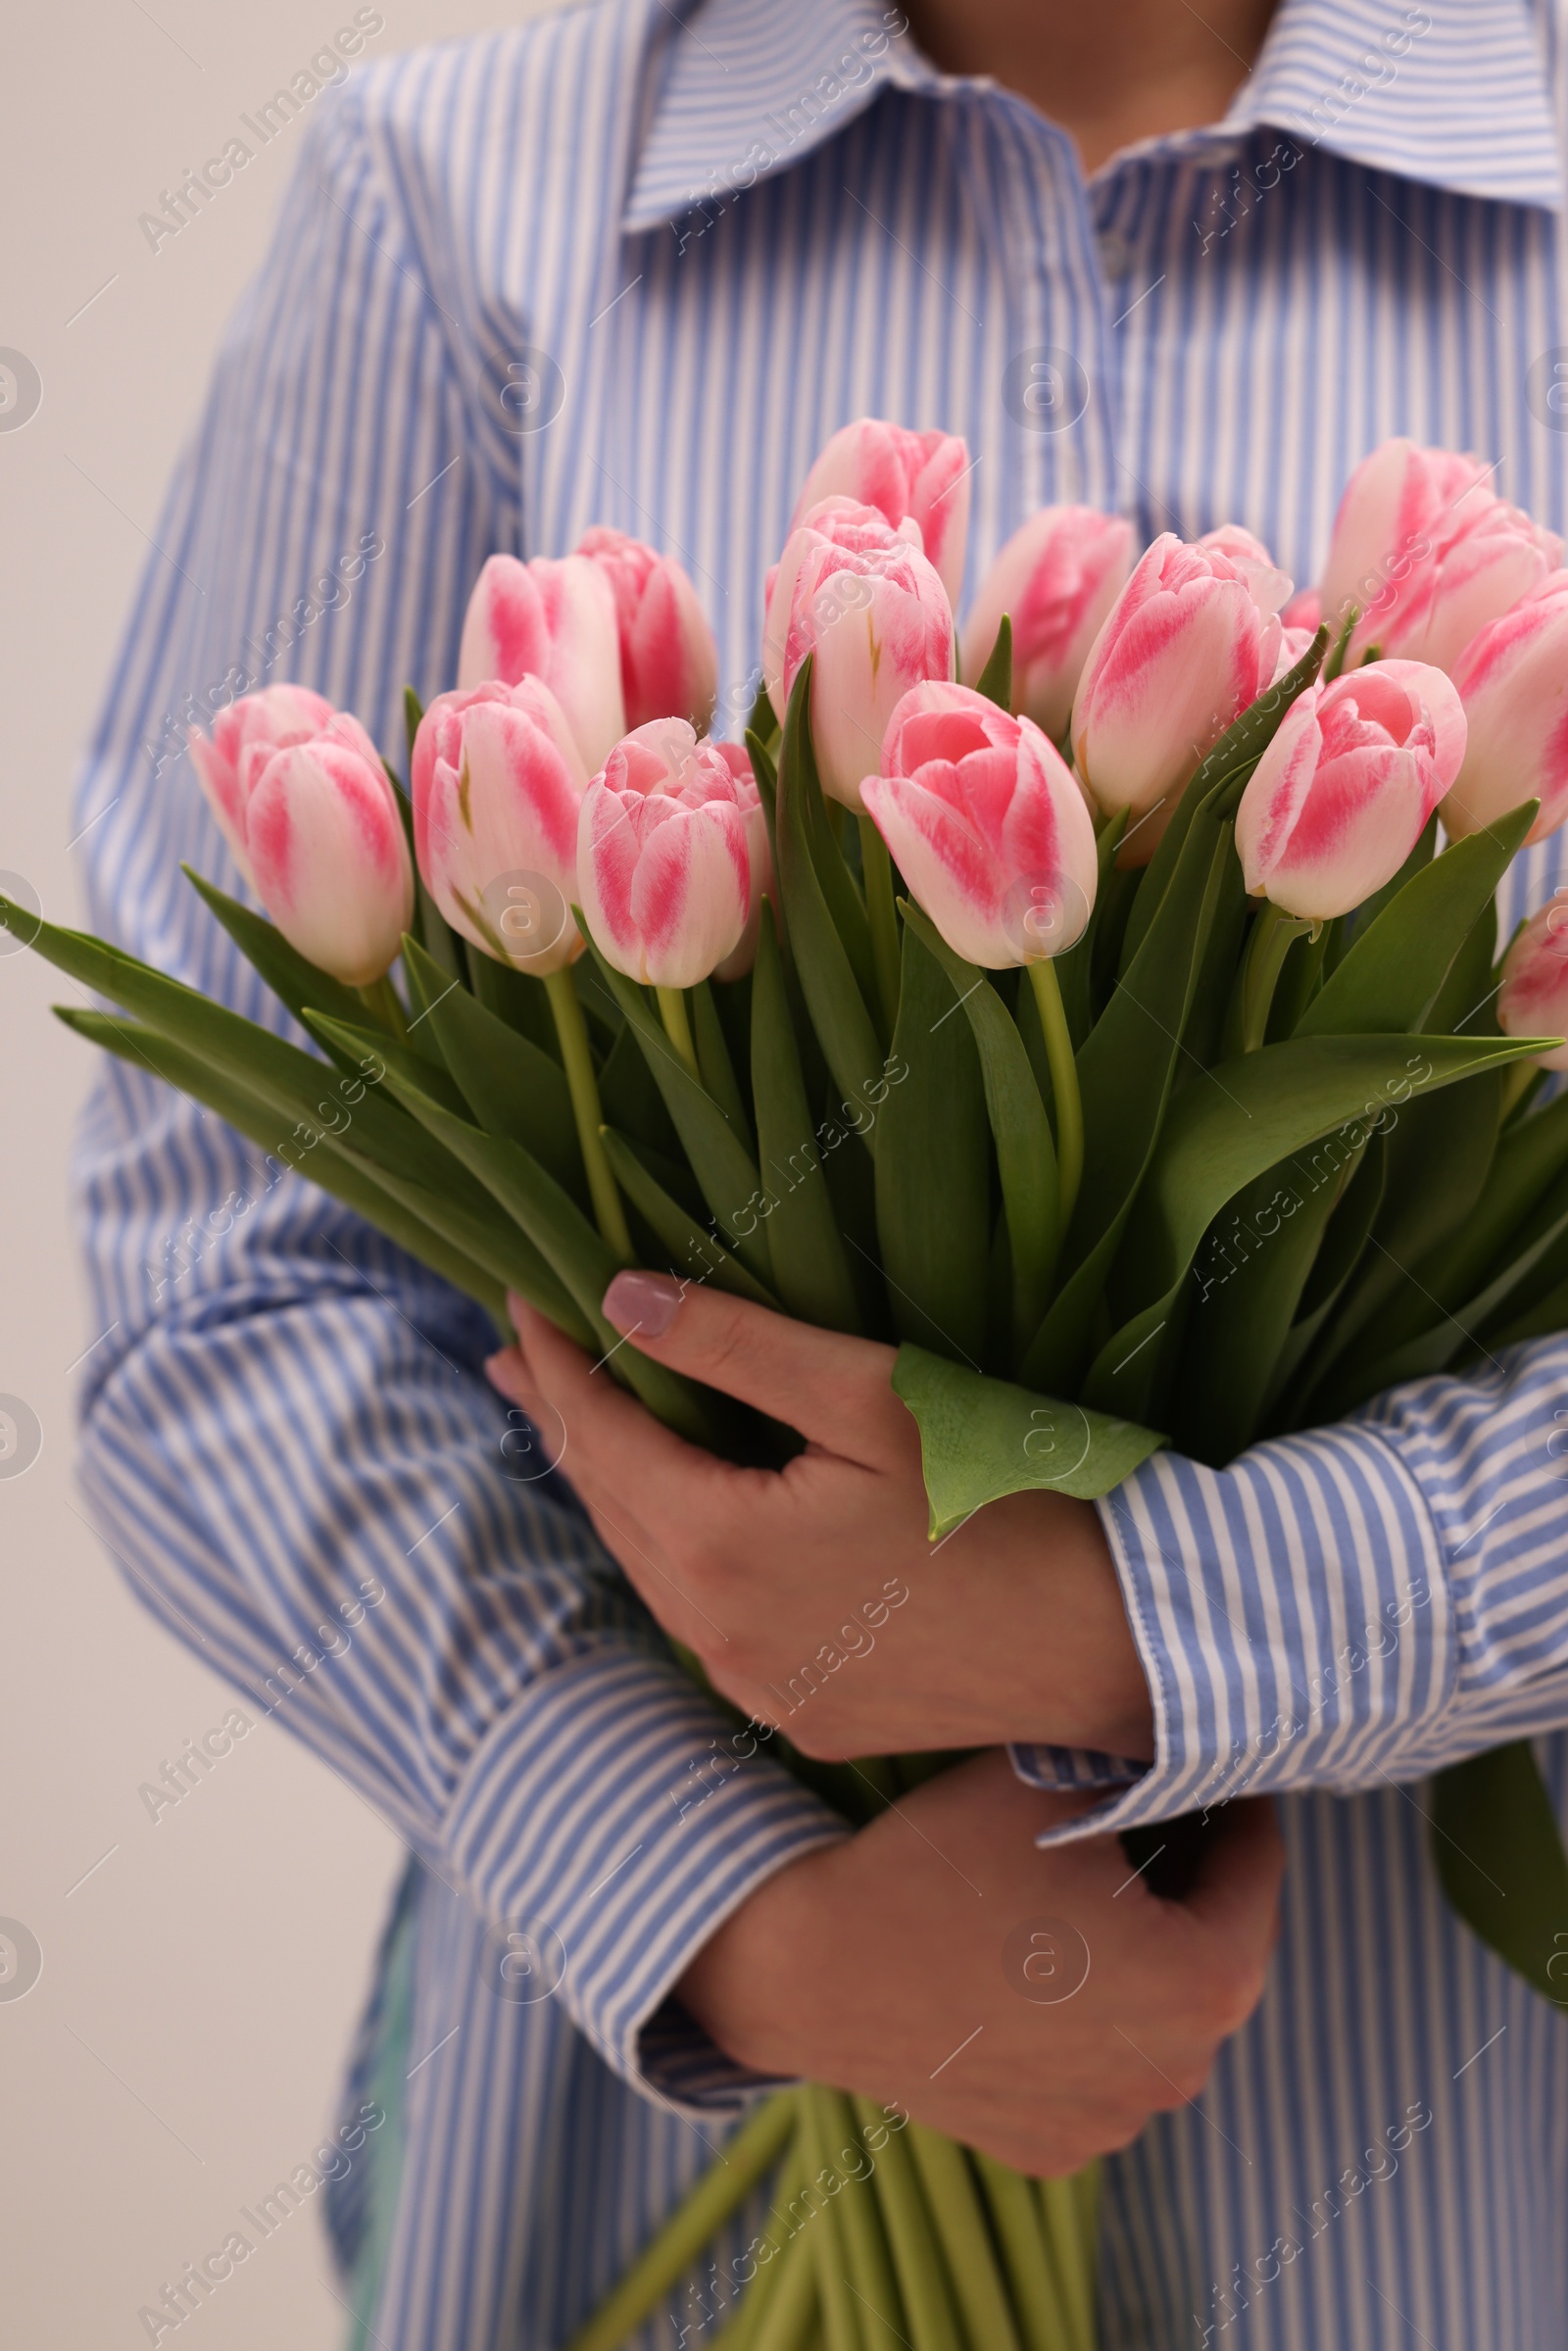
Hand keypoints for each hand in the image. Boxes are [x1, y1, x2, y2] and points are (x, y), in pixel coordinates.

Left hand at [486, 1275, 1153, 1760]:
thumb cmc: (1008, 1496)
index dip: (555, 1364)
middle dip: (564, 1424)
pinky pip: (709, 1622)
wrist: (1122, 1640)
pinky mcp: (808, 1715)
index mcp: (720, 1549)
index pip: (599, 1439)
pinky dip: (676, 1555)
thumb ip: (736, 1346)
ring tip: (579, 1427)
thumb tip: (619, 1297)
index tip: (518, 1299)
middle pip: (612, 1510)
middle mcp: (719, 1636)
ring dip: (615, 1493)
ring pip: (655, 1572)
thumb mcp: (873, 1395)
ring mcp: (761, 1689)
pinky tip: (681, 1520)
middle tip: (517, 1355)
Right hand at [677, 1752, 1284, 2174]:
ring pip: (1155, 2015)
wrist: (812, 1968)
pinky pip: (1095, 2069)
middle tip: (1144, 1815)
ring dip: (1137, 1956)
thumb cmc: (941, 1865)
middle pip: (1212, 1948)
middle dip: (1188, 1880)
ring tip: (1079, 1890)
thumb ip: (1143, 1760)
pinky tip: (1029, 1968)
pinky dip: (1082, 2023)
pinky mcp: (1052, 2150)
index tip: (1207, 1765)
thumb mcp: (1056, 1780)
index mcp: (1206, 1983)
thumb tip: (1189, 1741)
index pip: (1256, 1870)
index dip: (1233, 1802)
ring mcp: (1113, 2125)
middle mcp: (1178, 2074)